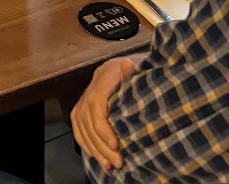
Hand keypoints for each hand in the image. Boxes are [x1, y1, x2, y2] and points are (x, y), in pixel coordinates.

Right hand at [70, 55, 140, 170]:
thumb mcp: (148, 70)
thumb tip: (129, 67)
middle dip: (100, 143)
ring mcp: (92, 88)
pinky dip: (84, 138)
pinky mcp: (91, 99)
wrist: (147, 64)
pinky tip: (92, 153)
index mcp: (110, 71)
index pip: (96, 101)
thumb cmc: (151, 70)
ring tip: (107, 164)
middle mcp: (97, 78)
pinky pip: (78, 120)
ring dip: (93, 146)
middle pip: (88, 115)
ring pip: (81, 120)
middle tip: (116, 162)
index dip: (102, 126)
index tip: (115, 145)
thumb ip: (137, 73)